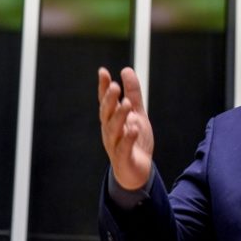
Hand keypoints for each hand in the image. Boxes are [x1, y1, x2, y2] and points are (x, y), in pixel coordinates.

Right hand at [98, 67, 153, 189]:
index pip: (106, 101)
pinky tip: (133, 128)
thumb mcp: (137, 114)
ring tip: (126, 104)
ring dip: (119, 116)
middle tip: (115, 87)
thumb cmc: (134, 140)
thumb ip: (133, 94)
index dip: (103, 87)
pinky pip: (124, 148)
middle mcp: (110, 131)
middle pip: (107, 114)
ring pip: (114, 129)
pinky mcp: (123, 158)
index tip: (103, 72)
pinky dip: (127, 138)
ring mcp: (114, 145)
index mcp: (112, 119)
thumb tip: (126, 69)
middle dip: (109, 100)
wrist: (137, 171)